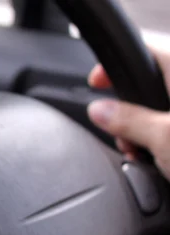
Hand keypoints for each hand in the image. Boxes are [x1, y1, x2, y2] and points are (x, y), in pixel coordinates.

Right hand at [87, 44, 169, 177]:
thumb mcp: (164, 137)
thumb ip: (128, 121)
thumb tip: (99, 110)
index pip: (144, 51)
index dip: (114, 65)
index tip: (94, 82)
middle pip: (148, 85)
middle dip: (126, 111)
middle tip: (118, 131)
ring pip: (158, 111)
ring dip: (141, 132)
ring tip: (138, 153)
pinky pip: (167, 130)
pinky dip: (158, 142)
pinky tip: (154, 160)